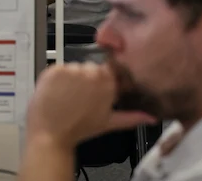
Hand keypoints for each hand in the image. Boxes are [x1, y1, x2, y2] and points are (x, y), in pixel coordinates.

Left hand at [25, 63, 155, 148]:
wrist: (51, 134)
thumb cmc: (78, 129)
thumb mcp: (108, 123)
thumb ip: (132, 117)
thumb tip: (150, 118)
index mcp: (106, 82)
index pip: (108, 69)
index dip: (102, 80)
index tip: (96, 89)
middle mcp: (90, 72)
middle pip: (90, 67)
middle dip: (86, 79)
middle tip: (80, 97)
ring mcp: (70, 69)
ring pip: (74, 68)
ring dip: (71, 79)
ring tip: (67, 97)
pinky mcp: (53, 69)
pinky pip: (58, 68)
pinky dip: (56, 78)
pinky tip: (57, 93)